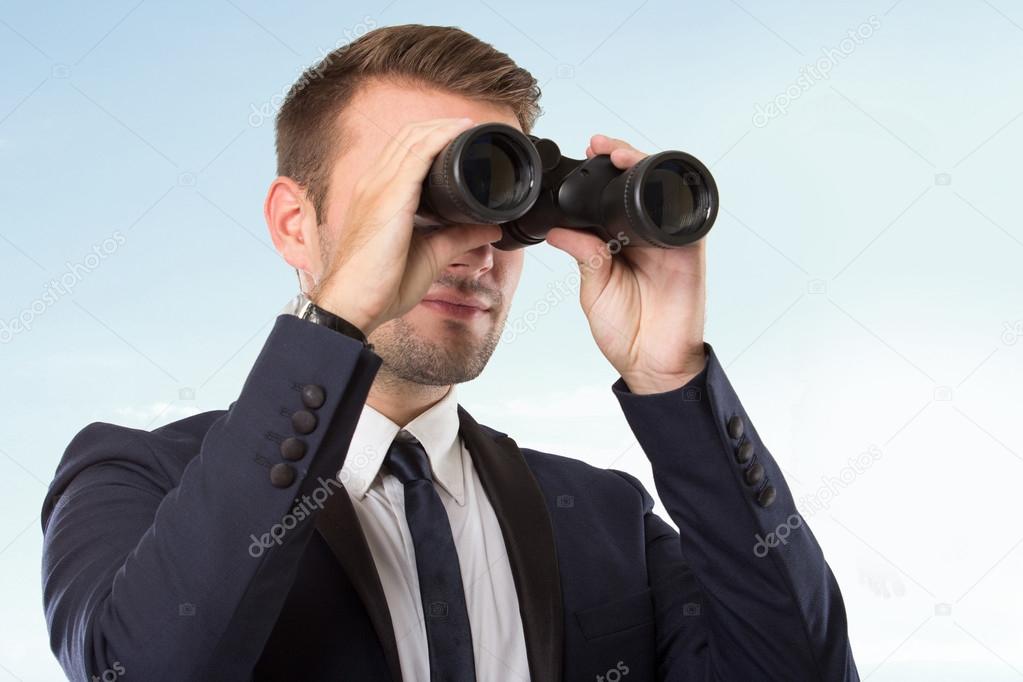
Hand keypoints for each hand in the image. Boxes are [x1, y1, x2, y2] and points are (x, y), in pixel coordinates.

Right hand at [309, 117, 502, 335]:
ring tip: (470, 125)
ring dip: (443, 127)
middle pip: (409, 137)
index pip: (404, 151)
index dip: (432, 137)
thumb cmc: (381, 285)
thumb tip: (490, 227)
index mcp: (377, 194)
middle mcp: (373, 184)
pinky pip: (417, 155)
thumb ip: (459, 237)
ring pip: (413, 139)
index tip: (462, 137)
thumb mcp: (430, 255)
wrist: (354, 305)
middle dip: (440, 126)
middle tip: (472, 127)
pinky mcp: (388, 197)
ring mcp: (377, 187)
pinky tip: (460, 132)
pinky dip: (440, 138)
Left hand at [545, 134, 707, 394]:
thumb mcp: (593, 287)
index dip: (599, 175)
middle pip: (636, 185)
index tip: (584, 154)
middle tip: (599, 145)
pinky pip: (685, 214)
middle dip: (620, 159)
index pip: (610, 198)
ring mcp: (668, 240)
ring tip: (620, 155)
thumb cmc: (625, 330)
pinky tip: (652, 179)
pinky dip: (671, 194)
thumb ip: (583, 255)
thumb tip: (558, 228)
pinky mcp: (689, 249)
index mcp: (619, 242)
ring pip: (660, 191)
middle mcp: (644, 235)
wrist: (652, 362)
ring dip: (643, 168)